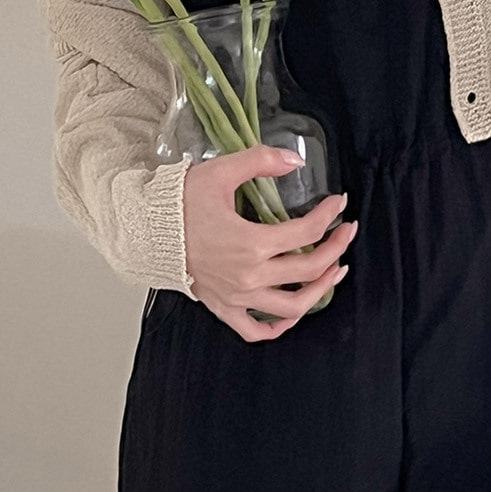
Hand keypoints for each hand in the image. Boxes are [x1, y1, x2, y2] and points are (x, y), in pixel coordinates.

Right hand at [182, 144, 356, 341]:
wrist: (145, 230)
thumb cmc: (179, 203)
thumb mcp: (221, 172)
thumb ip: (260, 161)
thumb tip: (295, 161)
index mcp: (252, 243)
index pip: (307, 233)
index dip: (329, 216)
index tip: (338, 204)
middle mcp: (250, 276)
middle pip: (310, 269)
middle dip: (336, 248)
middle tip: (346, 232)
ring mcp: (238, 297)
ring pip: (293, 307)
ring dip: (321, 289)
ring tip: (334, 271)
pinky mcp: (224, 308)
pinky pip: (257, 330)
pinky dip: (280, 326)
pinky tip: (294, 312)